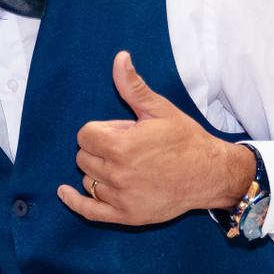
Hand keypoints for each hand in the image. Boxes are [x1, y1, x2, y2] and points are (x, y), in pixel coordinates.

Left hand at [56, 51, 254, 225]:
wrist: (209, 174)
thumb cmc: (185, 140)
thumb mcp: (159, 109)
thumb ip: (133, 86)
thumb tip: (120, 58)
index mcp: (121, 146)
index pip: (85, 135)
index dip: (102, 131)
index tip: (121, 132)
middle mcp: (117, 174)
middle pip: (83, 157)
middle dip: (99, 150)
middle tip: (127, 149)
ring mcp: (120, 197)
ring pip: (88, 180)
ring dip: (98, 172)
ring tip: (125, 167)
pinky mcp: (125, 215)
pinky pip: (89, 211)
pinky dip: (73, 201)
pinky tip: (64, 192)